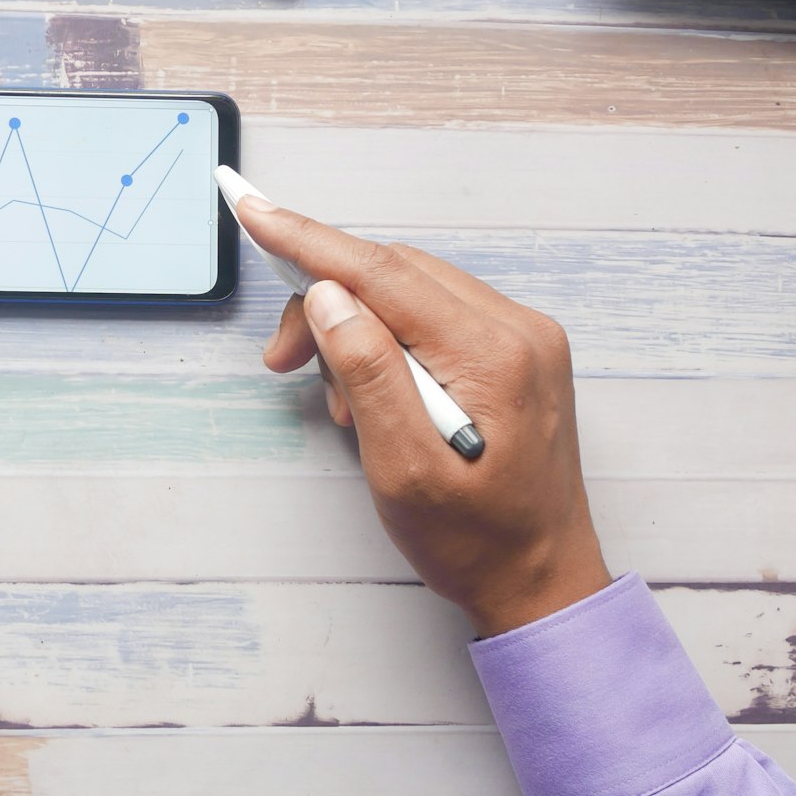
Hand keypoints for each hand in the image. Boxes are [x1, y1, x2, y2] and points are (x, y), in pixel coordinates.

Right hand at [237, 196, 609, 637]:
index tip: (253, 210)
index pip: (383, 273)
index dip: (309, 242)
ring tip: (341, 404)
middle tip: (281, 360)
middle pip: (394, 274)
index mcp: (494, 354)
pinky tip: (374, 397)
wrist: (542, 585)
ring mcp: (523, 338)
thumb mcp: (403, 469)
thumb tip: (329, 296)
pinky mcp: (516, 354)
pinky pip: (434, 316)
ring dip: (356, 329)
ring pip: (410, 291)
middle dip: (326, 303)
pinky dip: (388, 343)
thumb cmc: (476, 542)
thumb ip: (367, 373)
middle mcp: (518, 330)